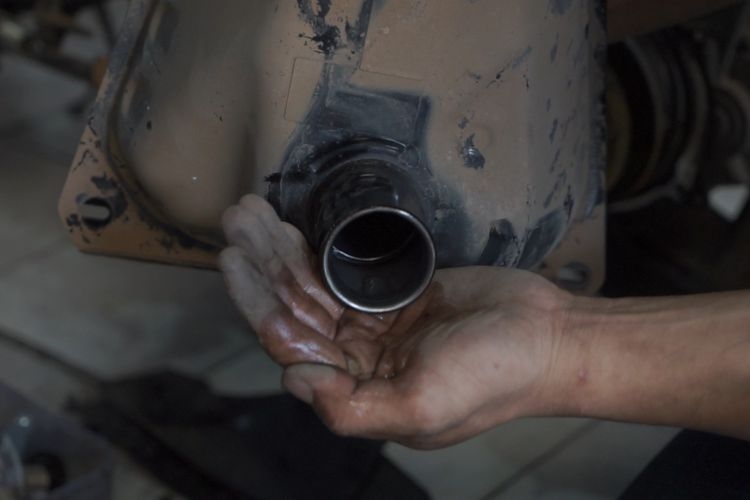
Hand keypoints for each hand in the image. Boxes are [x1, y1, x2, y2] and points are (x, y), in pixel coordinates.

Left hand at [219, 195, 572, 448]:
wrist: (549, 337)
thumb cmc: (495, 376)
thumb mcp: (424, 406)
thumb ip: (353, 408)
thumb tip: (294, 382)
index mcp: (357, 393)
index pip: (291, 347)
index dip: (257, 303)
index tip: (234, 261)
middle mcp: (358, 361)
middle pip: (294, 310)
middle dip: (261, 266)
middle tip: (235, 222)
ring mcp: (374, 325)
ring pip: (312, 287)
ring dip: (280, 251)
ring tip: (251, 213)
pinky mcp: (392, 296)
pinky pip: (342, 273)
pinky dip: (315, 250)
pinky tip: (290, 228)